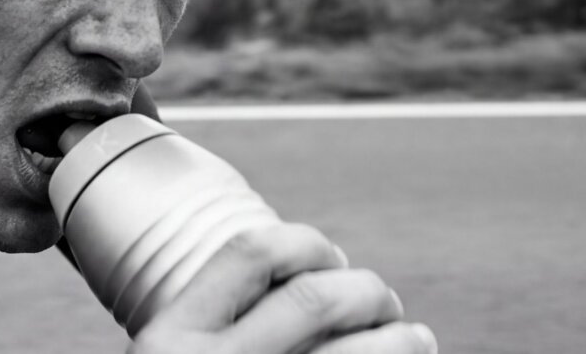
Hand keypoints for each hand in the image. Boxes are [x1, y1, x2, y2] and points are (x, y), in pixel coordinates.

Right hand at [128, 225, 436, 353]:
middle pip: (315, 299)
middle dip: (369, 291)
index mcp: (170, 341)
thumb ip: (221, 328)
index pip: (251, 253)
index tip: (334, 261)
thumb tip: (325, 280)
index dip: (307, 244)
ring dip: (402, 339)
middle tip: (387, 305)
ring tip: (415, 339)